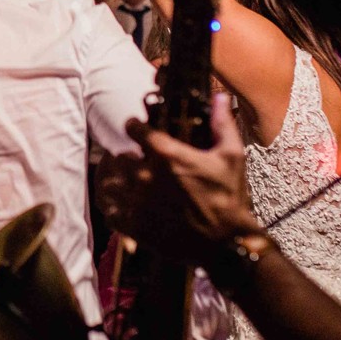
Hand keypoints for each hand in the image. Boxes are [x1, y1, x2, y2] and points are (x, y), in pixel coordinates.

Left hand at [96, 93, 259, 264]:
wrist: (226, 243)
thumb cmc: (229, 197)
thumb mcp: (231, 156)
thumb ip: (222, 124)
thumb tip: (222, 96)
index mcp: (166, 155)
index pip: (134, 129)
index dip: (134, 126)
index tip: (137, 128)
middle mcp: (146, 176)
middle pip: (118, 155)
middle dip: (124, 154)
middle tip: (132, 157)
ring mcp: (137, 202)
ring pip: (108, 182)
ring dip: (114, 178)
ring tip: (123, 179)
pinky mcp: (134, 226)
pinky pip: (110, 211)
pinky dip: (113, 205)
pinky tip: (122, 203)